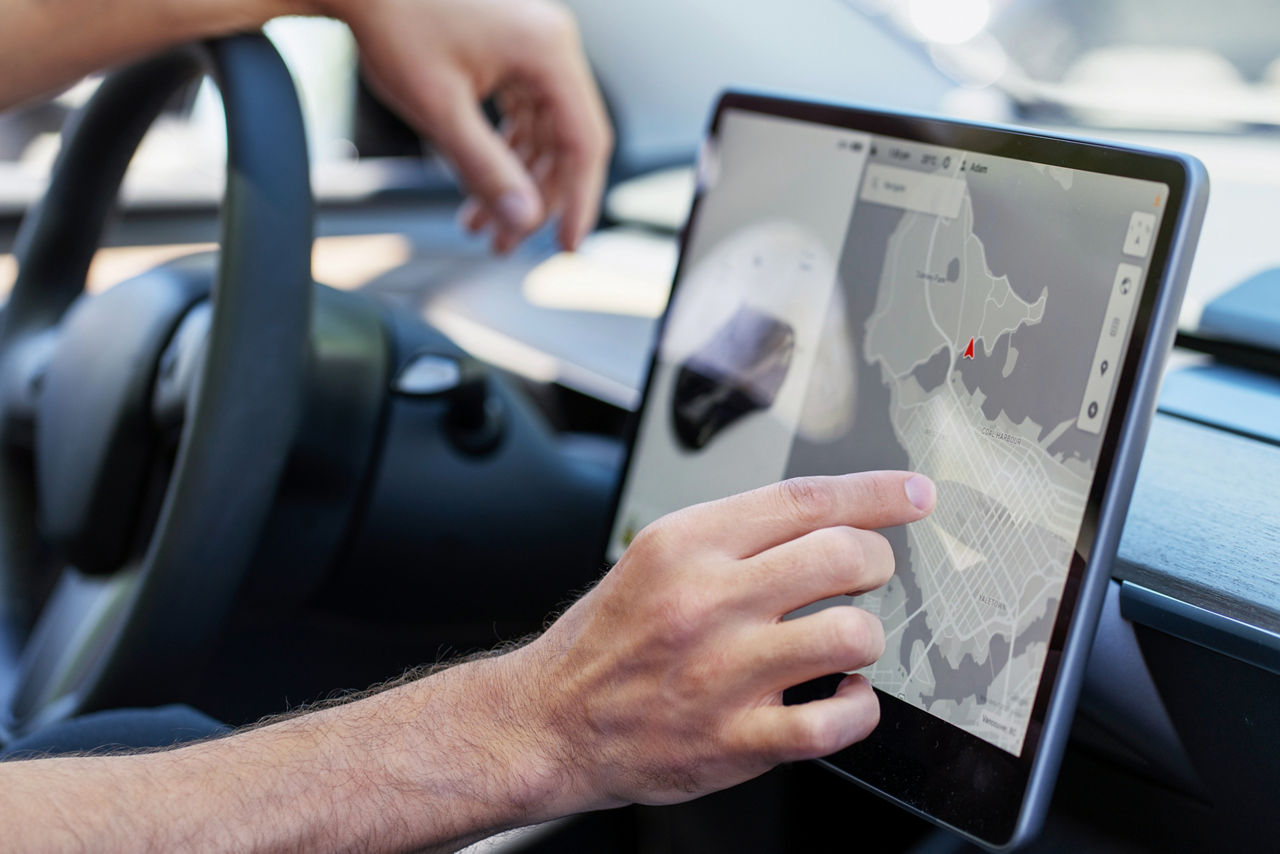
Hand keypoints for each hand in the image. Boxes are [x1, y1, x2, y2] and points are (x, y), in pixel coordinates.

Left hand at [329, 0, 611, 251]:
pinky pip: (524, 113)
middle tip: (506, 243)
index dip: (578, 200)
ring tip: (481, 225)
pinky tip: (477, 184)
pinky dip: (504, 151)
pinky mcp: (512, 49)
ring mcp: (533, 44)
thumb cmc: (392, 22)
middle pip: (567, 141)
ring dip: (516, 180)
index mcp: (547, 51)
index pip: (585, 142)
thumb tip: (524, 220)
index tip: (563, 246)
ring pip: (543, 132)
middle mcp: (550, 43)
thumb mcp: (439, 109)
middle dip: (535, 198)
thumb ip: (485, 168)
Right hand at [506, 471, 936, 811]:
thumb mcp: (656, 557)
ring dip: (864, 638)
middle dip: (876, 564)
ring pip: (853, 634)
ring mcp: (724, 672)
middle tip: (864, 579)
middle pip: (844, 557)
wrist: (553, 721)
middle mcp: (707, 601)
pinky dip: (857, 707)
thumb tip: (828, 518)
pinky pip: (837, 721)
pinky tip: (839, 696)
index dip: (875, 493)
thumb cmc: (609, 639)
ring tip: (840, 644)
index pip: (804, 499)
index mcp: (687, 544)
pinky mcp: (736, 739)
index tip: (914, 496)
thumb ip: (736, 535)